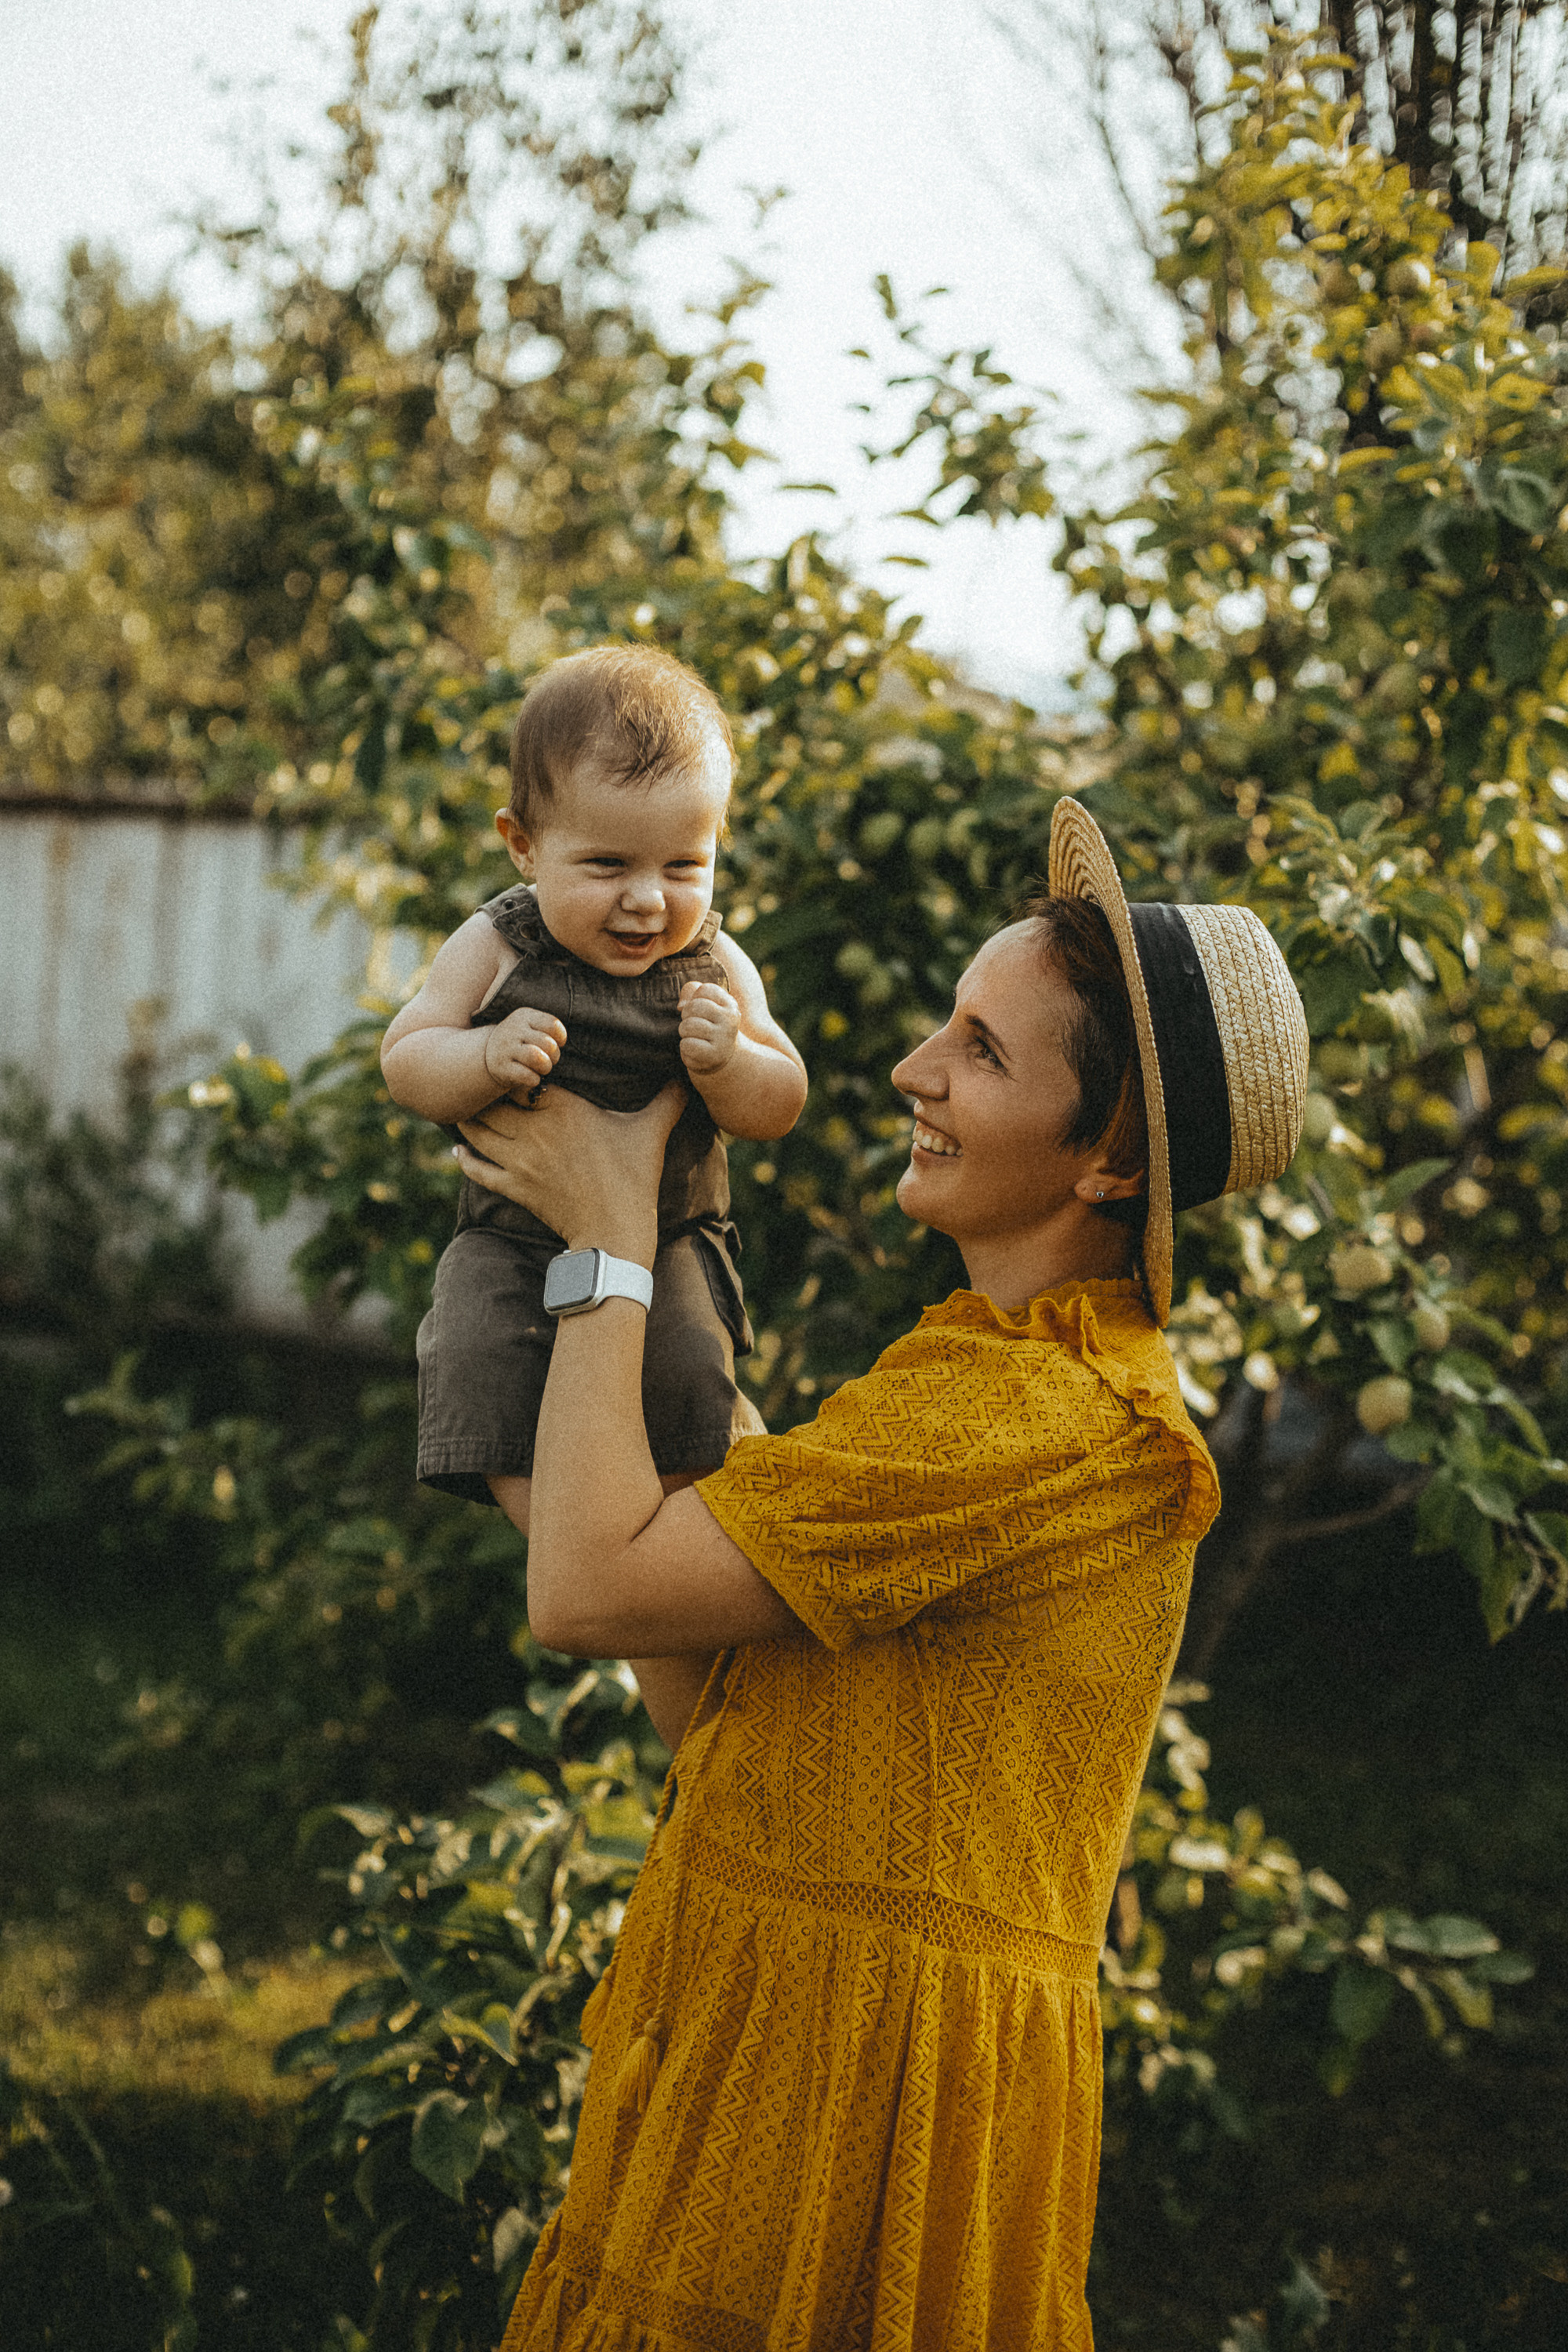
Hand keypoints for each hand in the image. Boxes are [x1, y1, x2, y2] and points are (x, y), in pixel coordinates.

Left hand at [454, 1082, 687, 1263]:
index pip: (521, 1077)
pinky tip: (461, 1150)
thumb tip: (688, 1075)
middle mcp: (534, 1130)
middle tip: (482, 1085)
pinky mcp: (513, 1188)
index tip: (515, 1064)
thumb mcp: (651, 1132)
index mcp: (562, 1108)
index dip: (513, 1069)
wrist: (614, 1230)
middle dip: (484, 1091)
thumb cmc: (634, 1177)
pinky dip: (466, 1158)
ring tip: (468, 1110)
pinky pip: (477, 1169)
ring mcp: (519, 1161)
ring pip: (476, 1131)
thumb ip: (668, 1099)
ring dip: (470, 1120)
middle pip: (490, 1101)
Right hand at [483, 1006, 565, 1097]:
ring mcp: (506, 1049)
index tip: (554, 1043)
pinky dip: (535, 1080)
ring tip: (541, 1068)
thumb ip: (548, 1030)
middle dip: (554, 1056)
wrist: (487, 1053)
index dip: (560, 1038)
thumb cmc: (520, 1041)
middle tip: (548, 1059)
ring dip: (546, 1067)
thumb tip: (559, 1043)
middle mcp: (513, 1030)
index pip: (553, 1025)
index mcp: (524, 1016)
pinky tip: (530, 1077)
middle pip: (549, 1044)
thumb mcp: (531, 1027)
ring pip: (539, 1059)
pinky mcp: (502, 1068)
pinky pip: (529, 1076)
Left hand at [679, 980, 740, 1075]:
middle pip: (694, 1006)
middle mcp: (730, 1020)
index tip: (701, 1010)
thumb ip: (690, 991)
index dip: (695, 998)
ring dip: (684, 1032)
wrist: (721, 1055)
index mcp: (730, 1005)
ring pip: (688, 1025)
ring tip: (694, 1037)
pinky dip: (685, 1047)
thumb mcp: (703, 1001)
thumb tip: (681, 1006)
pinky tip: (695, 1050)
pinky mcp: (714, 1055)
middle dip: (686, 1015)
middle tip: (694, 1025)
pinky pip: (687, 1044)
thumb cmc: (708, 1024)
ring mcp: (723, 1038)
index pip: (705, 990)